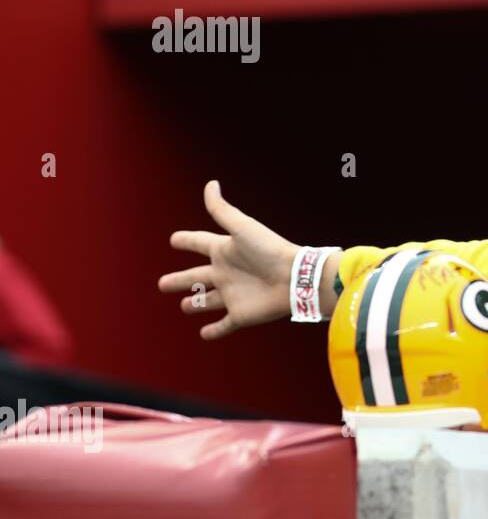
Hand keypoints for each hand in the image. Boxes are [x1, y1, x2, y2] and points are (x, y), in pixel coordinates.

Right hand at [158, 180, 299, 339]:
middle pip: (196, 276)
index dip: (187, 241)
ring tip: (184, 305)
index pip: (200, 243)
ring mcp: (232, 295)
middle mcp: (226, 273)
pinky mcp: (241, 315)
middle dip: (179, 280)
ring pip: (208, 301)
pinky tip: (204, 333)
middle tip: (162, 284)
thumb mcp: (242, 228)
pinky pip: (225, 325)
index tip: (174, 240)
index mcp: (225, 250)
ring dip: (195, 304)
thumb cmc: (269, 250)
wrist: (295, 278)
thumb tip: (211, 184)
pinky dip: (214, 330)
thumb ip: (222, 210)